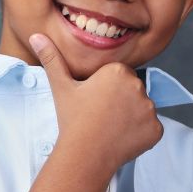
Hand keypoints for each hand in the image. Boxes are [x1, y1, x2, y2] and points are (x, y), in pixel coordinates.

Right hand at [29, 32, 162, 171]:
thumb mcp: (61, 87)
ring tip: (111, 129)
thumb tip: (36, 36)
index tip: (95, 103)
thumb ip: (52, 59)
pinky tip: (122, 140)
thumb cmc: (72, 120)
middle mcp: (138, 86)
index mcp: (118, 71)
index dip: (107, 90)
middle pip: (133, 91)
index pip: (119, 76)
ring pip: (143, 110)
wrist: (84, 154)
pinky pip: (151, 129)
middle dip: (122, 102)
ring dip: (132, 118)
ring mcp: (150, 109)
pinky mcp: (156, 130)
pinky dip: (141, 135)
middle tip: (102, 117)